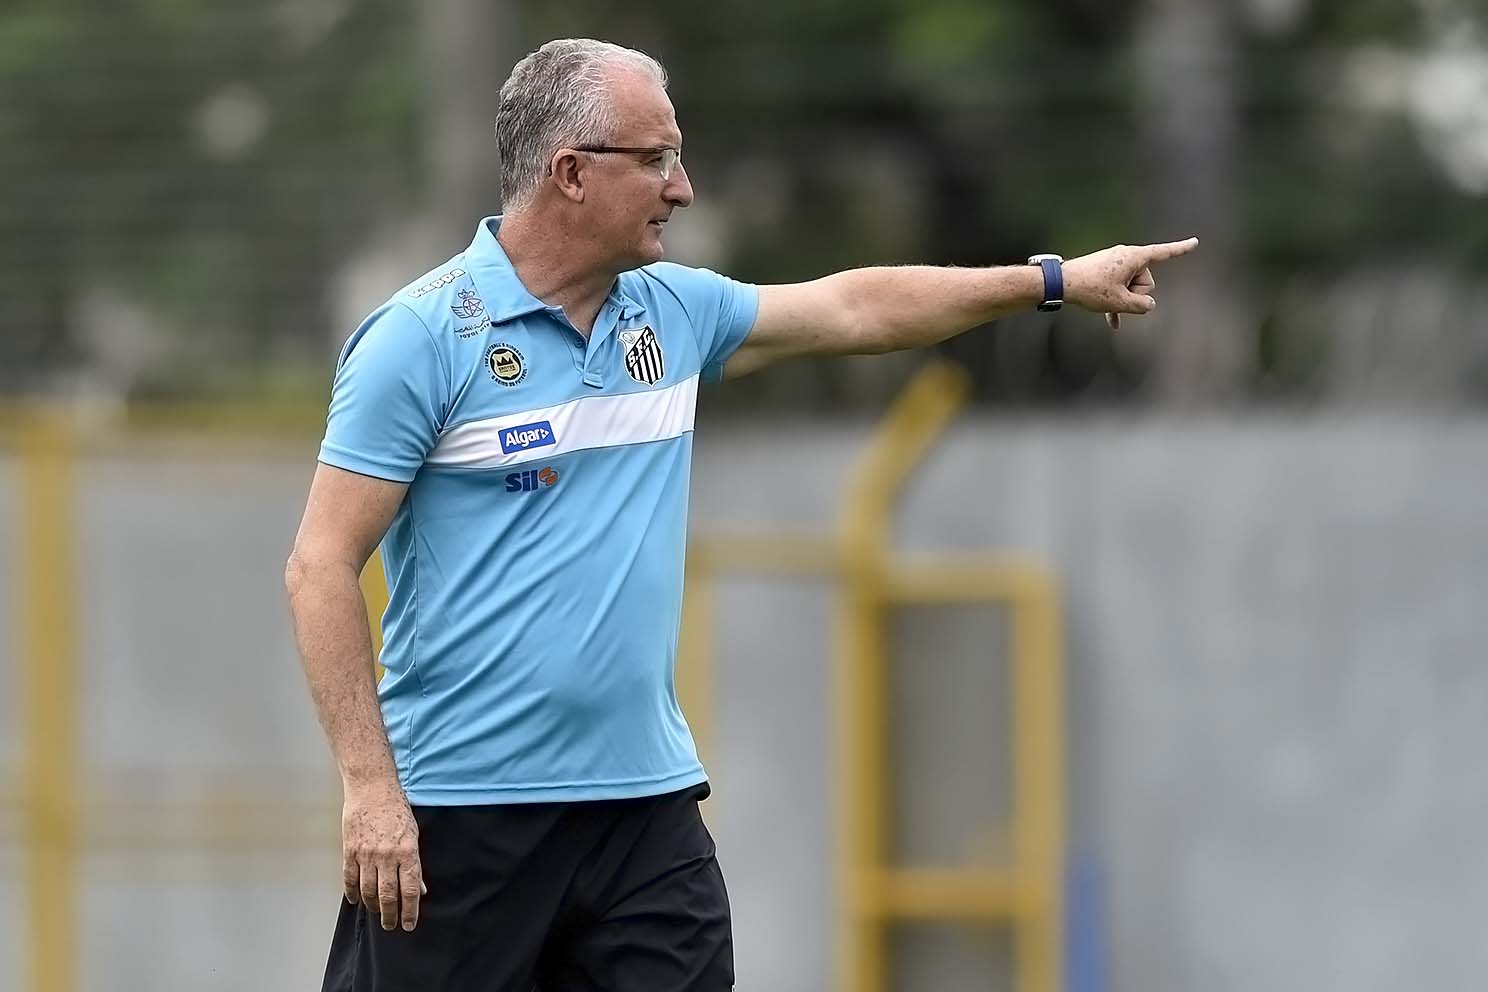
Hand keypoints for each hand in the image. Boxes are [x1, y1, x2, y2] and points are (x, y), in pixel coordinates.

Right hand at [342, 784, 424, 931]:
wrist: (372, 788)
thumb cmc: (396, 808)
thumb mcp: (413, 833)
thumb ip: (415, 863)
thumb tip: (419, 889)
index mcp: (407, 851)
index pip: (409, 890)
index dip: (409, 911)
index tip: (409, 924)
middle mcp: (387, 855)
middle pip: (388, 895)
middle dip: (390, 915)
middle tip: (391, 925)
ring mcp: (366, 854)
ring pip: (368, 891)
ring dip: (372, 906)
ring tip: (377, 913)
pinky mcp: (350, 850)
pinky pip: (350, 879)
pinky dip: (352, 893)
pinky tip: (356, 900)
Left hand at [1060, 237, 1199, 329]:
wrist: (1061, 283)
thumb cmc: (1090, 288)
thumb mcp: (1121, 302)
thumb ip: (1142, 306)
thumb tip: (1148, 305)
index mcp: (1134, 257)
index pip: (1164, 253)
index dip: (1181, 249)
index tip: (1196, 242)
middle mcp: (1127, 256)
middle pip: (1146, 281)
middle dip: (1135, 293)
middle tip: (1114, 295)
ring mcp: (1115, 264)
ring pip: (1131, 288)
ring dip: (1122, 299)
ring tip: (1104, 300)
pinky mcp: (1105, 272)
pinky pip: (1119, 289)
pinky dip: (1116, 304)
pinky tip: (1113, 323)